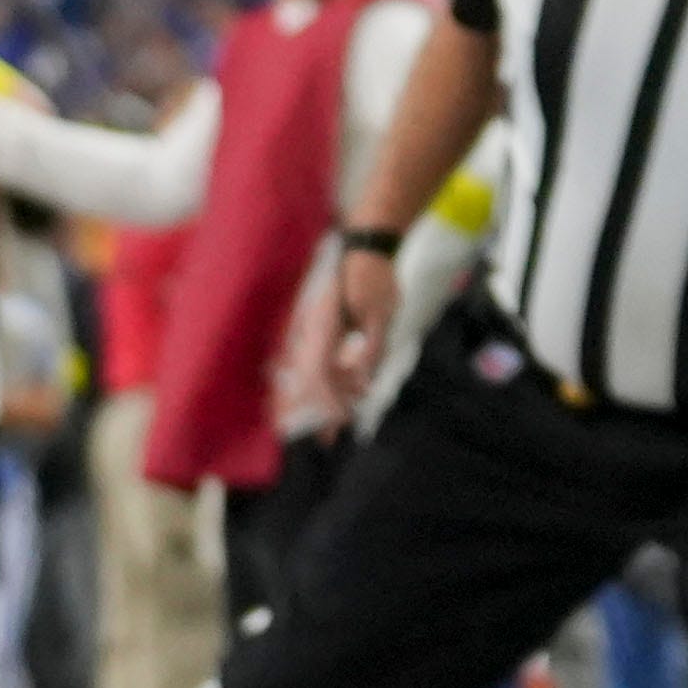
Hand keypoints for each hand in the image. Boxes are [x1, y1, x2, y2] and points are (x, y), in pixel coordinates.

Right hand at [319, 244, 403, 415]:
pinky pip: (316, 361)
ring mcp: (309, 331)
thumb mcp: (382, 313)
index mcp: (322, 328)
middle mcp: (308, 332)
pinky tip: (354, 386)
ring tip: (349, 413)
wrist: (364, 247)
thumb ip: (372, 348)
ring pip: (310, 374)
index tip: (341, 421)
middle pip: (305, 381)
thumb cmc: (374, 277)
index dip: (326, 401)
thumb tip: (362, 380)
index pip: (317, 374)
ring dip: (329, 395)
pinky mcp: (317, 330)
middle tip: (326, 440)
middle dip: (315, 412)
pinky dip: (332, 378)